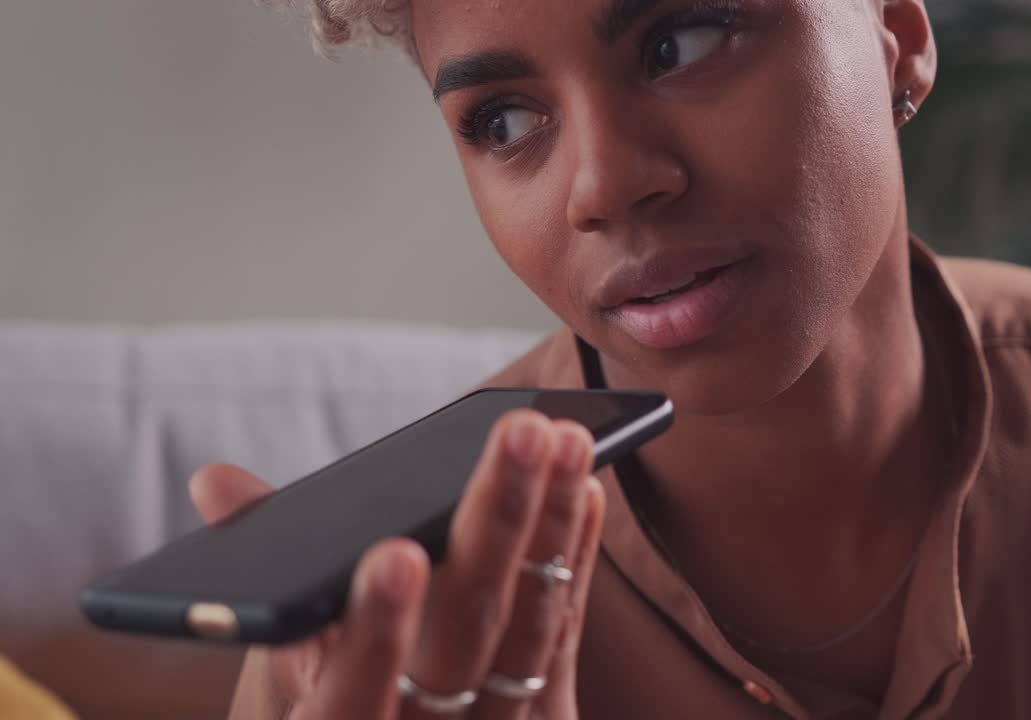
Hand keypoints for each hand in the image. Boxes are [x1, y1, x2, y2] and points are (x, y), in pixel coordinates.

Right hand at [190, 409, 605, 719]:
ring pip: (531, 633)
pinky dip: (572, 561)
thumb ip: (264, 581)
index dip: (375, 631)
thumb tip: (213, 478)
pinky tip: (584, 494)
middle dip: (498, 530)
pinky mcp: (544, 717)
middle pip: (467, 640)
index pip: (352, 693)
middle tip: (525, 433)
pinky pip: (562, 636)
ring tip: (567, 441)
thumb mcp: (277, 678)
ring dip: (552, 527)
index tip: (398, 555)